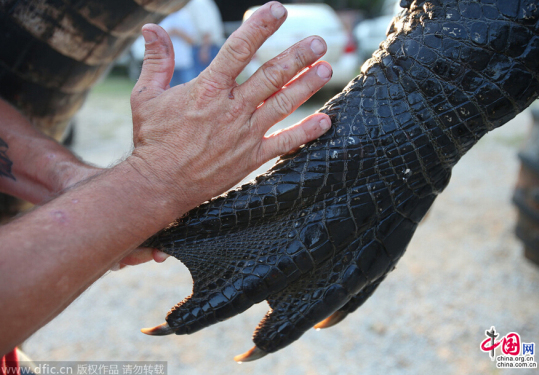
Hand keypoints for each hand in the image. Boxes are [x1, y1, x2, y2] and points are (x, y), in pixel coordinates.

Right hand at [128, 1, 332, 215]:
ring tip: (327, 69)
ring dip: (307, 85)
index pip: (238, 49)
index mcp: (207, 89)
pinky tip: (325, 121)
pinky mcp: (252, 158)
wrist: (160, 184)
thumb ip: (156, 60)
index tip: (278, 9)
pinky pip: (285, 143)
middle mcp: (231, 109)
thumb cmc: (153, 140)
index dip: (259, 27)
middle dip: (298, 56)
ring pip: (283, 104)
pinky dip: (306, 132)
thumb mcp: (147, 95)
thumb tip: (151, 28)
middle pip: (272, 75)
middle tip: (319, 41)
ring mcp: (245, 134)